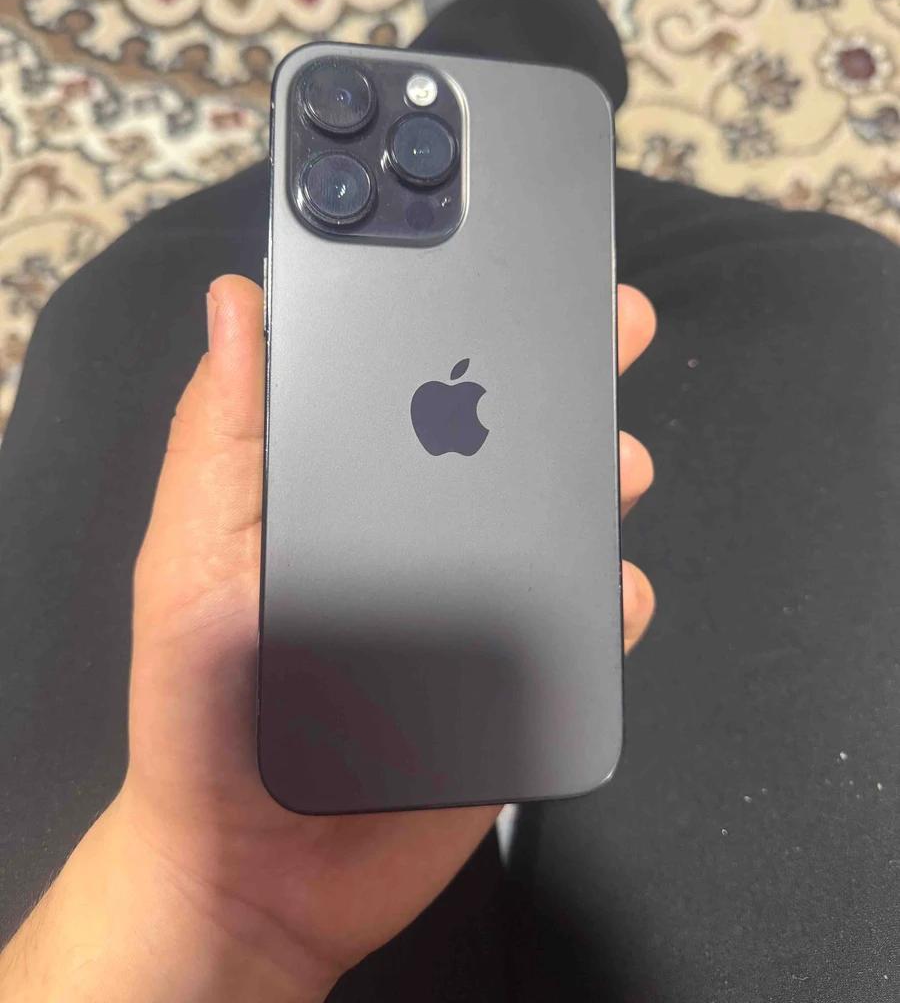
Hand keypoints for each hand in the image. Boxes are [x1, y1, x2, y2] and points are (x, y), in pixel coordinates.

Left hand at [0, 275, 655, 1002]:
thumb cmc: (204, 709)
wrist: (260, 867)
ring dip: (602, 473)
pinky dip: (612, 597)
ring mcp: (472, 598)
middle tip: (603, 325)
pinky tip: (610, 588)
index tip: (487, 255)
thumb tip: (234, 307)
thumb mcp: (193, 560)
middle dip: (560, 372)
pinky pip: (589, 622)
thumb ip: (220, 439)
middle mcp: (415, 528)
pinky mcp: (519, 671)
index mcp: (340, 486)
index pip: (404, 380)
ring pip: (559, 514)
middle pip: (501, 432)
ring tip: (615, 461)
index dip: (447, 313)